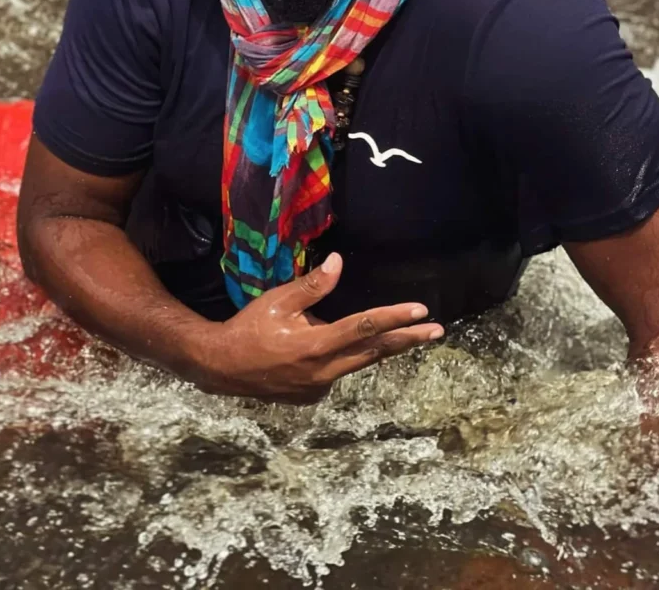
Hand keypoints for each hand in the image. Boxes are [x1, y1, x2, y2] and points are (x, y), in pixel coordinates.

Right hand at [196, 252, 443, 404]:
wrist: (222, 368)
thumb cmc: (248, 328)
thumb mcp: (277, 301)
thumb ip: (312, 286)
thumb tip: (338, 262)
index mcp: (315, 345)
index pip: (363, 327)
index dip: (393, 317)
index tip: (420, 311)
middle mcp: (324, 371)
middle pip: (374, 352)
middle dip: (407, 340)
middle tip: (436, 331)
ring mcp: (319, 387)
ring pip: (359, 362)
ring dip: (381, 347)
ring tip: (401, 332)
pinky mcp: (313, 396)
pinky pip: (338, 371)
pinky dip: (343, 356)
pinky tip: (326, 345)